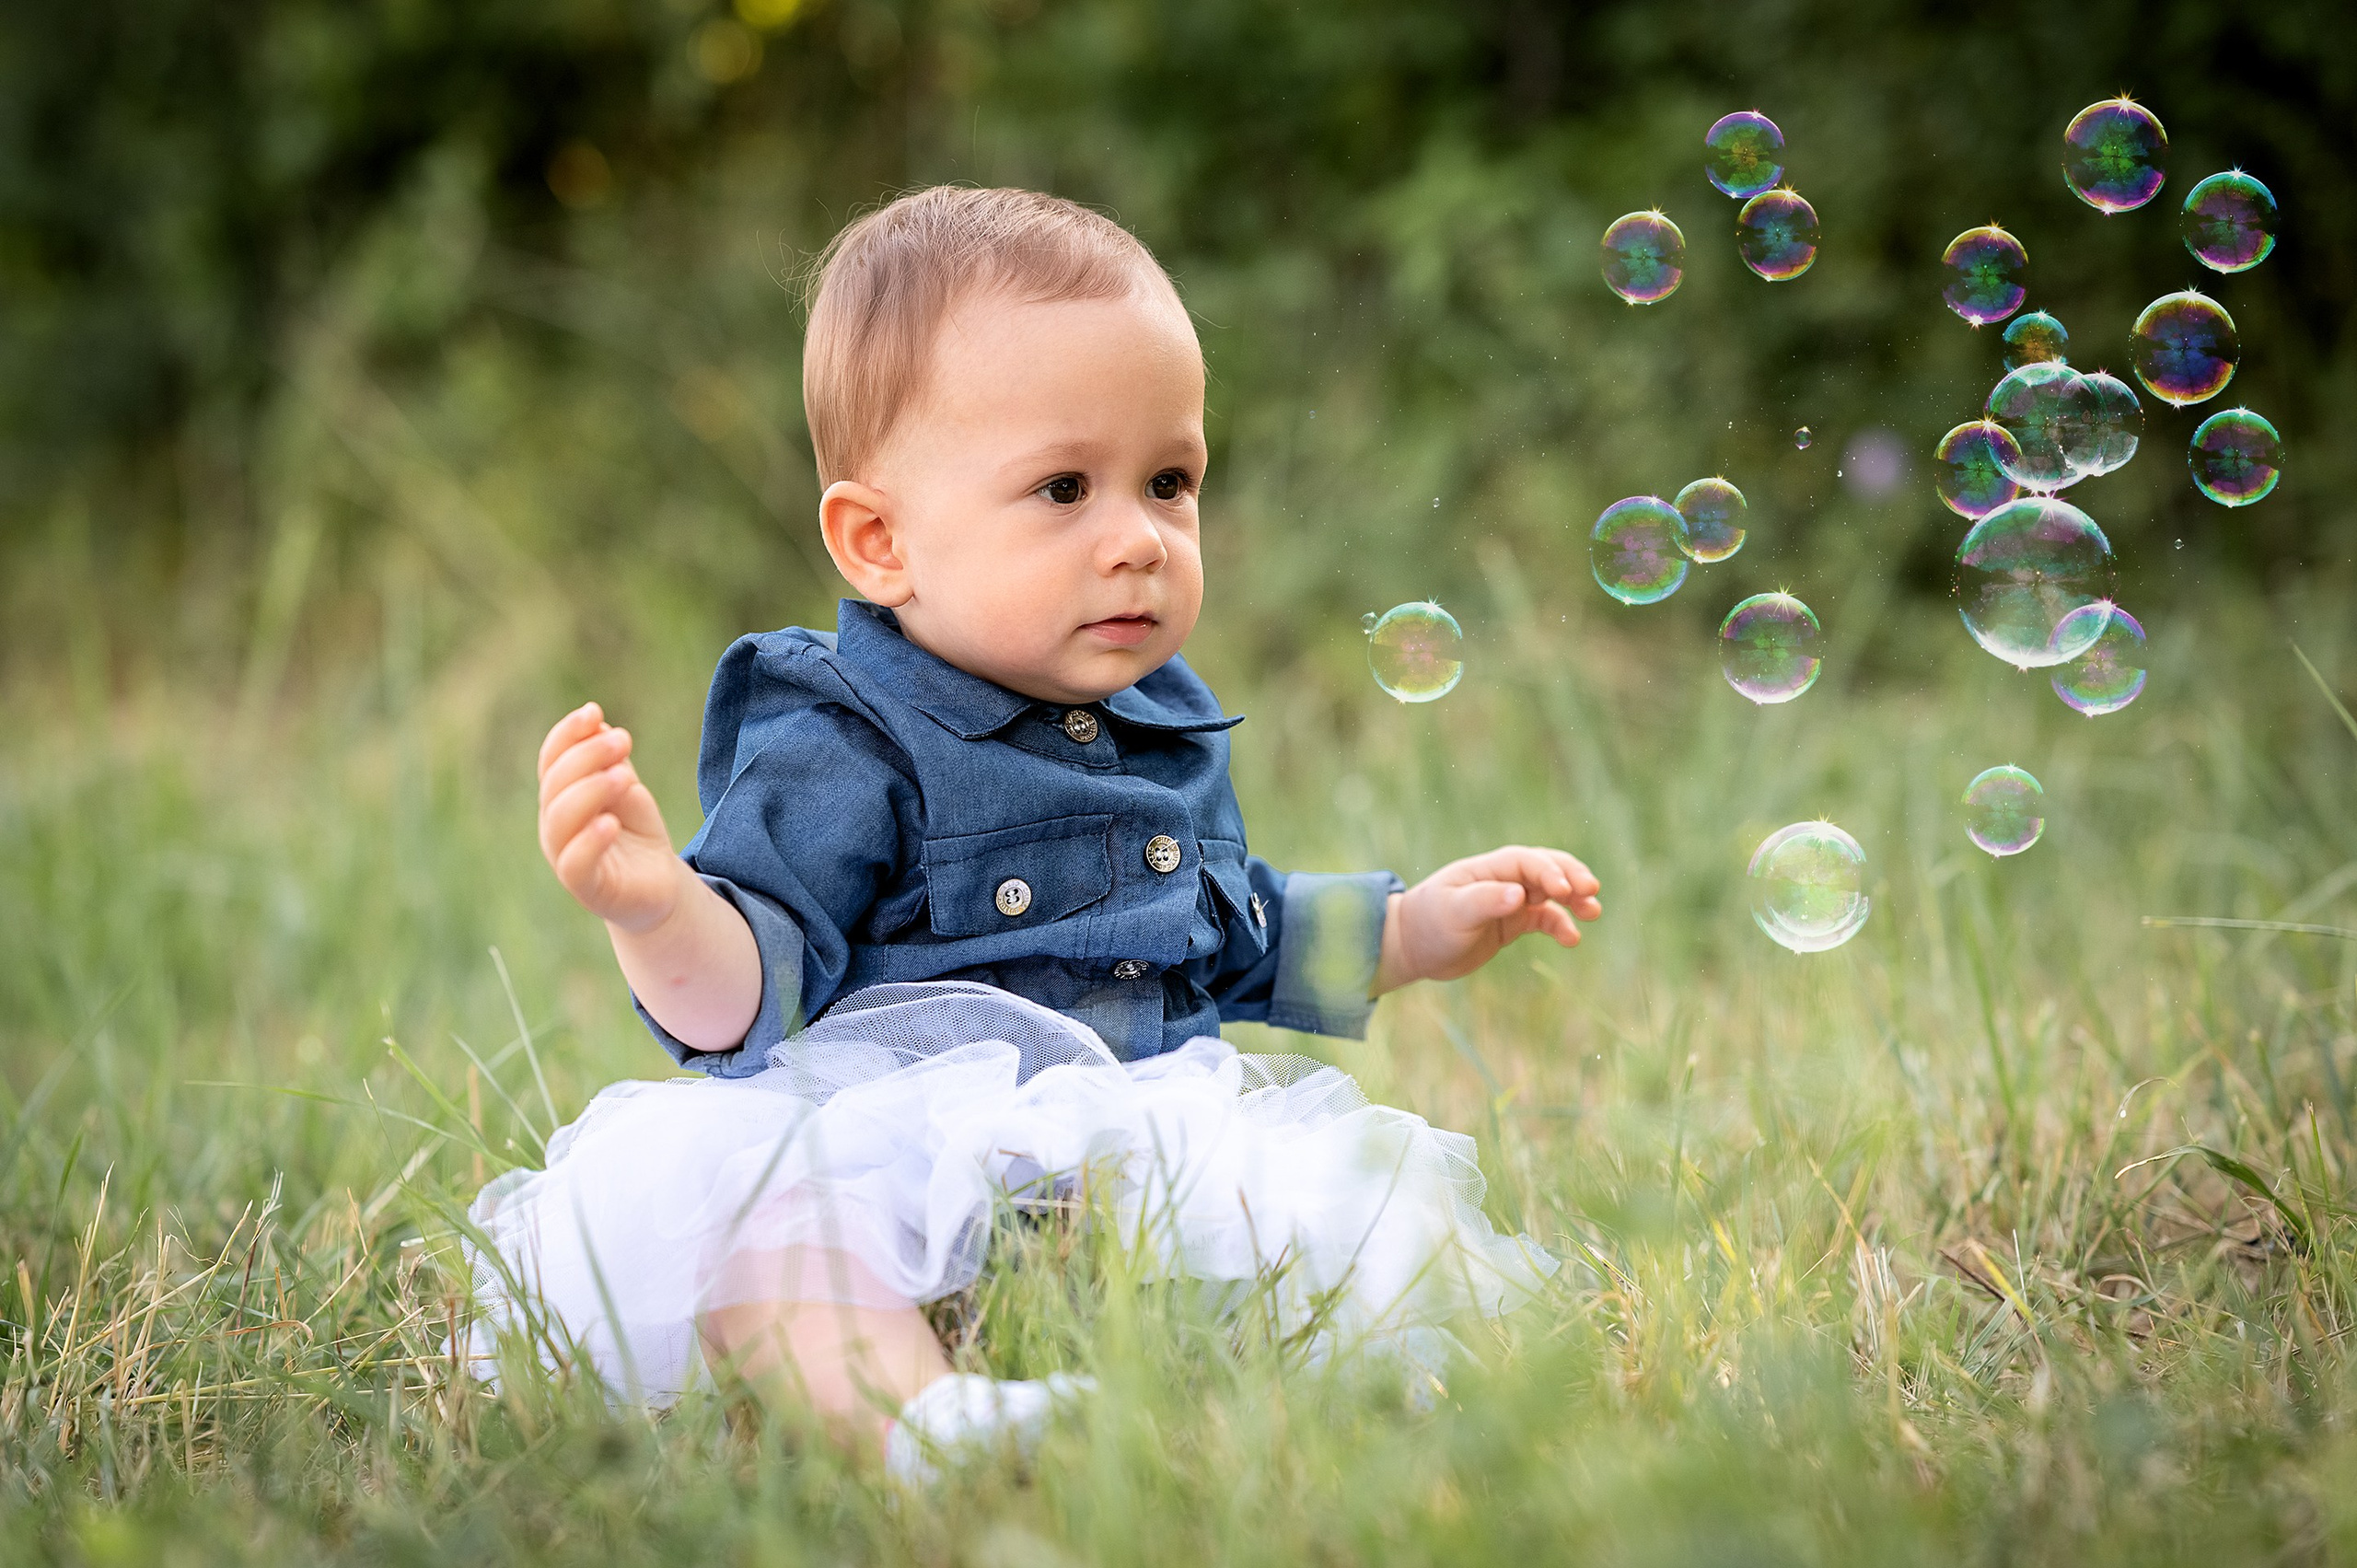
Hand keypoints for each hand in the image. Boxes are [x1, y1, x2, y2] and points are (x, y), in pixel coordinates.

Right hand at [536, 701, 687, 932]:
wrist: (658, 885)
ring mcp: (565, 856)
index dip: (566, 734)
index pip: (551, 760)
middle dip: (587, 756)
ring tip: (624, 776)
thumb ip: (611, 761)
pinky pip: (574, 863)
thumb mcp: (626, 790)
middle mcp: (555, 825)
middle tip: (623, 740)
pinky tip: (610, 822)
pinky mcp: (585, 887)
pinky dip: (589, 840)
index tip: (594, 712)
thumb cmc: (636, 833)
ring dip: (590, 791)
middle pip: (554, 785)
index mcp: (560, 797)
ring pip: (559, 820)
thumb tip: (596, 722)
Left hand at [1372, 845, 1602, 993]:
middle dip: (1572, 876)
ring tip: (1593, 912)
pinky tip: (1572, 939)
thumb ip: (1485, 901)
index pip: (1527, 862)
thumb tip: (1519, 895)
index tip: (1566, 891)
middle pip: (1546, 868)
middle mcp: (1503, 880)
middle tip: (1592, 890)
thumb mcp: (1453, 912)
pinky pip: (1544, 919)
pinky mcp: (1512, 922)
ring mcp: (1510, 900)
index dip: (1549, 872)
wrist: (1413, 947)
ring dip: (1574, 900)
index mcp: (1488, 868)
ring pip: (1551, 893)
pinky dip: (1560, 925)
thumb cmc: (1428, 923)